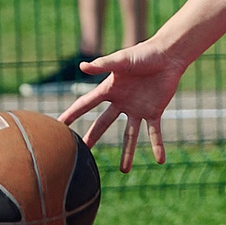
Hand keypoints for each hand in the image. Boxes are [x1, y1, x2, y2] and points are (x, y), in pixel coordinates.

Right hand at [60, 39, 184, 173]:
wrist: (167, 55)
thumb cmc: (143, 54)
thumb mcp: (121, 60)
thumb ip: (103, 65)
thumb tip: (82, 67)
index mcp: (109, 89)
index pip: (86, 104)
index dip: (72, 114)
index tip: (58, 124)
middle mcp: (121, 102)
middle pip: (103, 124)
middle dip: (92, 138)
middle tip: (82, 152)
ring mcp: (137, 109)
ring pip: (130, 135)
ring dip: (127, 153)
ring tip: (124, 170)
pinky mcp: (154, 111)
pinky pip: (155, 132)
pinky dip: (157, 146)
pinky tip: (160, 160)